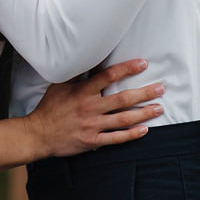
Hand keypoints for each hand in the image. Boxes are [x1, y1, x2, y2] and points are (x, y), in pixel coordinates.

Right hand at [25, 58, 163, 157]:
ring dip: (144, 113)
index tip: (143, 63)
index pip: (108, 76)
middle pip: (122, 98)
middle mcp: (90, 107)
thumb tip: (90, 58)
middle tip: (161, 88)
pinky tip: (144, 130)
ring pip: (123, 119)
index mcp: (83, 91)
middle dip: (144, 93)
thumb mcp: (60, 85)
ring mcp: (92, 125)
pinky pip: (116, 138)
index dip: (127, 68)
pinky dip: (131, 135)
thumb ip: (77, 74)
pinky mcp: (92, 141)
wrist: (38, 134)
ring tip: (159, 108)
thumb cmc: (50, 107)